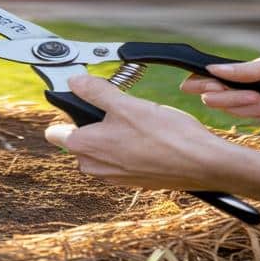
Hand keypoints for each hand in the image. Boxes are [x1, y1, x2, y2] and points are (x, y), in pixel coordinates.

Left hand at [44, 75, 241, 191]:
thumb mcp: (126, 104)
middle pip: (79, 139)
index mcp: (85, 148)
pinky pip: (120, 159)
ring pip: (101, 148)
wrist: (204, 164)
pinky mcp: (132, 180)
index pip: (55, 131)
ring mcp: (113, 176)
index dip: (66, 111)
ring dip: (113, 134)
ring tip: (138, 122)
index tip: (79, 99)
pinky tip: (149, 136)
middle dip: (93, 122)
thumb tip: (74, 81)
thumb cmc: (167, 136)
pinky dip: (129, 146)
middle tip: (118, 108)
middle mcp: (94, 167)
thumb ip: (95, 91)